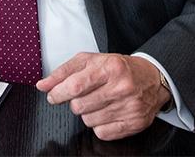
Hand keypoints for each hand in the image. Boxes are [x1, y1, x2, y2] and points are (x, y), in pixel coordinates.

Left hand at [35, 53, 171, 140]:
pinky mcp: (135, 123)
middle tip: (84, 95)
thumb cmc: (117, 68)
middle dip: (75, 103)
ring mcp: (130, 107)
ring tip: (98, 102)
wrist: (151, 78)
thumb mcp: (89, 61)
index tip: (53, 96)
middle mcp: (122, 88)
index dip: (58, 93)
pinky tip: (107, 112)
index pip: (75, 85)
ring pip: (89, 121)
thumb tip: (42, 85)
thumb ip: (63, 72)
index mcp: (109, 68)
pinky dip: (99, 125)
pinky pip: (102, 133)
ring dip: (87, 113)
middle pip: (79, 106)